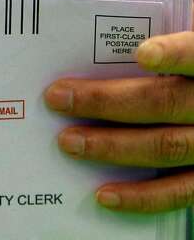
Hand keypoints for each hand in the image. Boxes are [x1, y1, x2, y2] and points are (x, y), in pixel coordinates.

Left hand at [45, 31, 193, 212]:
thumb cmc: (184, 82)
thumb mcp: (185, 48)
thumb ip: (168, 45)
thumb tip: (118, 44)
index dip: (176, 53)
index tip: (142, 54)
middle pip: (165, 102)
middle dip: (107, 102)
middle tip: (59, 98)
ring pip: (166, 146)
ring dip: (111, 146)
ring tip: (68, 142)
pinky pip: (177, 192)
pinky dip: (140, 196)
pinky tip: (103, 194)